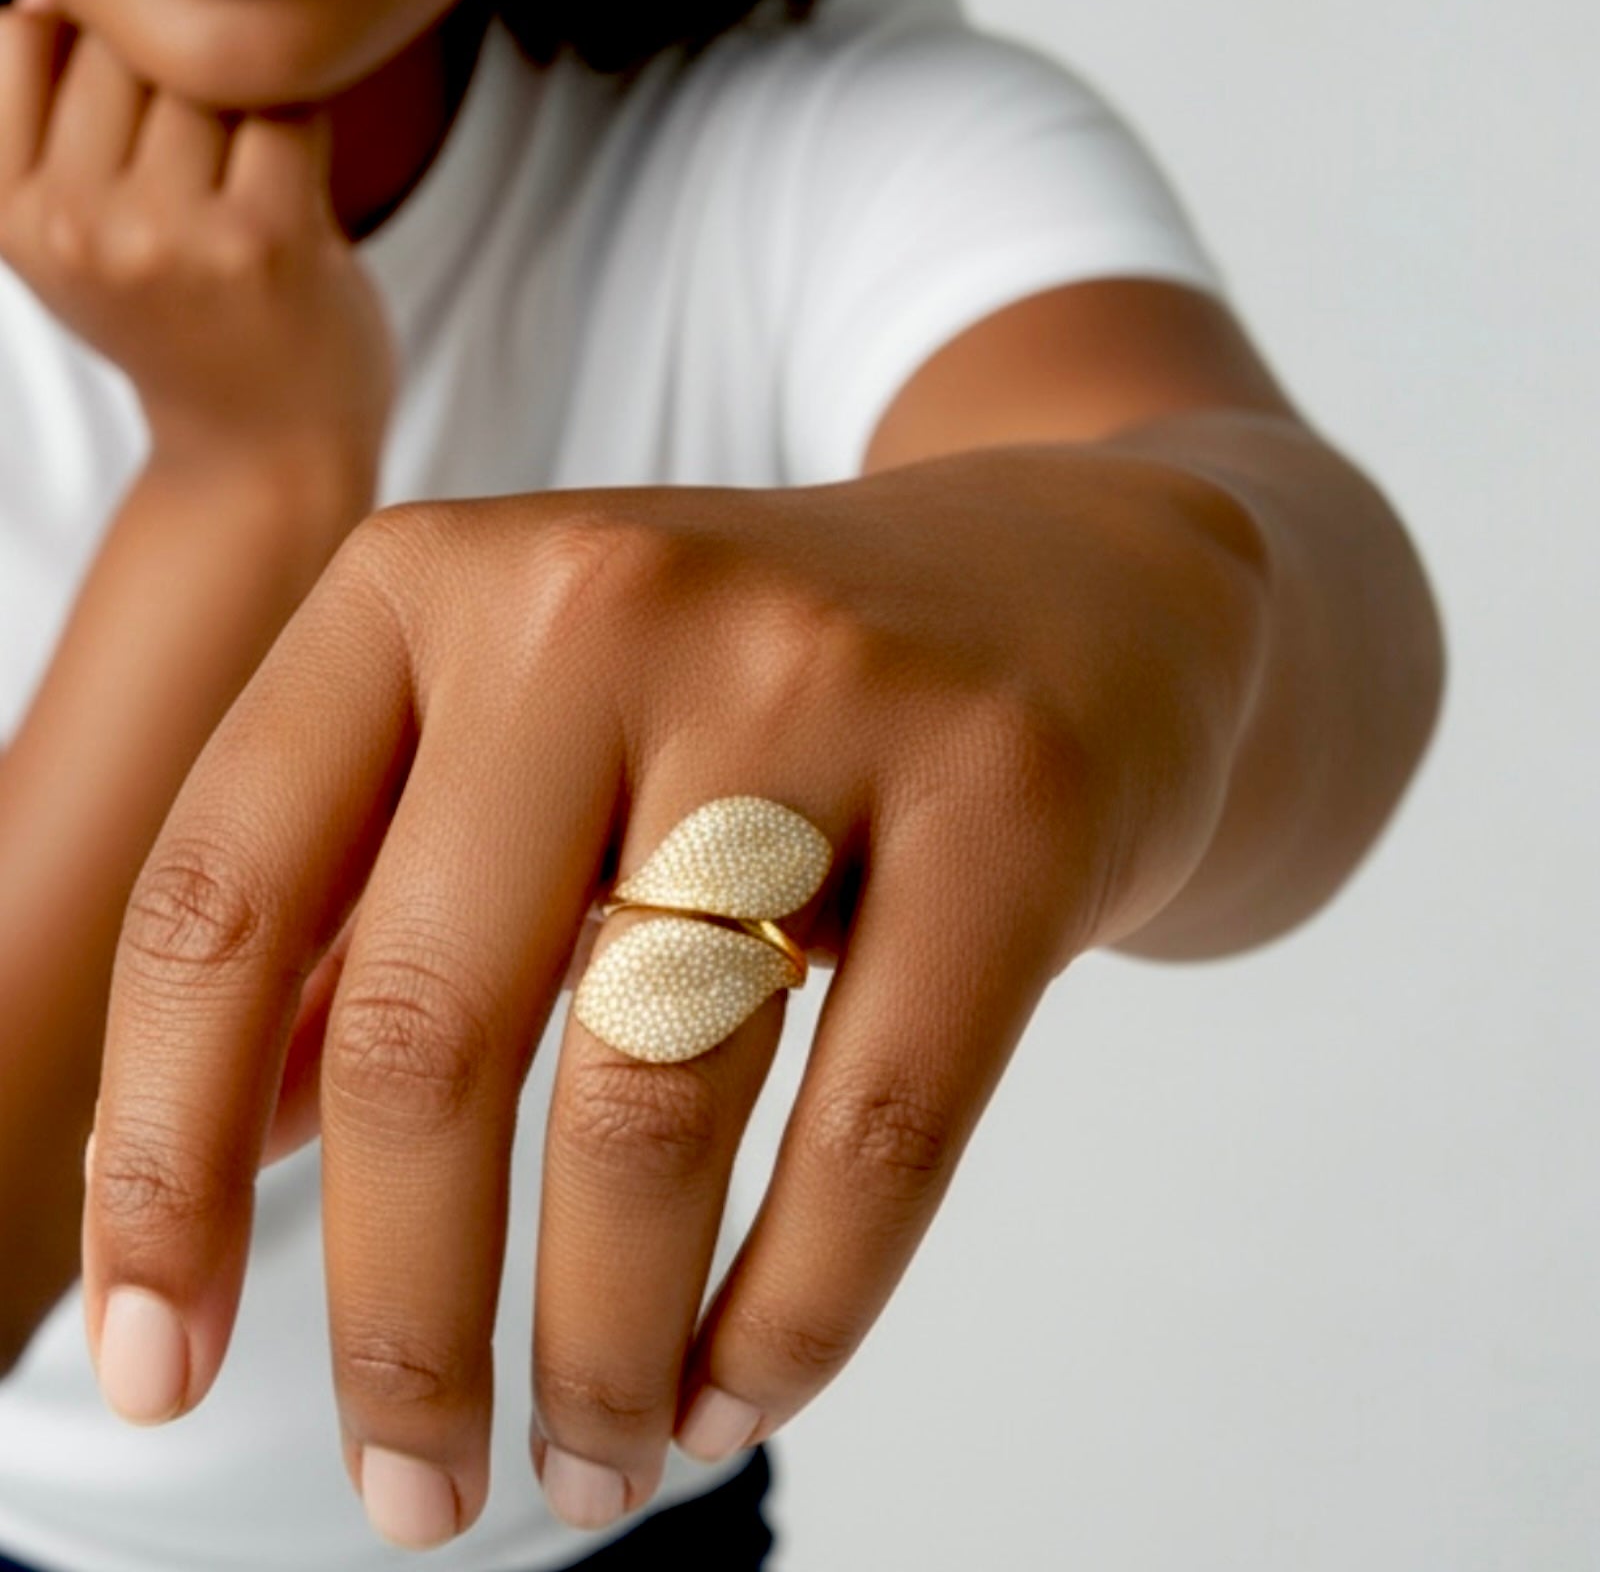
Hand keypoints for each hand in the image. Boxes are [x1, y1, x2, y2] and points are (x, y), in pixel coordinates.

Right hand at [0, 0, 394, 470]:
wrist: (265, 449)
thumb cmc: (179, 317)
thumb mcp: (70, 228)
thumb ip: (50, 111)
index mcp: (6, 213)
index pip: (21, 30)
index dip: (90, 37)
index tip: (136, 107)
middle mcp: (73, 226)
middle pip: (122, 41)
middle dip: (176, 66)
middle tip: (209, 150)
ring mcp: (167, 235)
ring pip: (206, 67)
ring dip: (243, 94)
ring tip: (246, 169)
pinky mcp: (264, 239)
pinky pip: (286, 104)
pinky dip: (302, 123)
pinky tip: (296, 180)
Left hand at [82, 447, 1265, 1542]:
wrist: (1070, 587)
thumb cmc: (750, 691)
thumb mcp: (523, 737)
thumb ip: (363, 915)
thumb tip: (208, 1166)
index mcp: (433, 578)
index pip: (222, 900)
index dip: (158, 1164)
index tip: (153, 1366)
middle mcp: (603, 598)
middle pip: (431, 1030)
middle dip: (399, 1321)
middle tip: (411, 1492)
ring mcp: (820, 681)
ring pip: (650, 1099)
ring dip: (593, 1346)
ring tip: (584, 1470)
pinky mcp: (1007, 794)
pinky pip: (875, 1129)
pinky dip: (790, 1315)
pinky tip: (735, 1393)